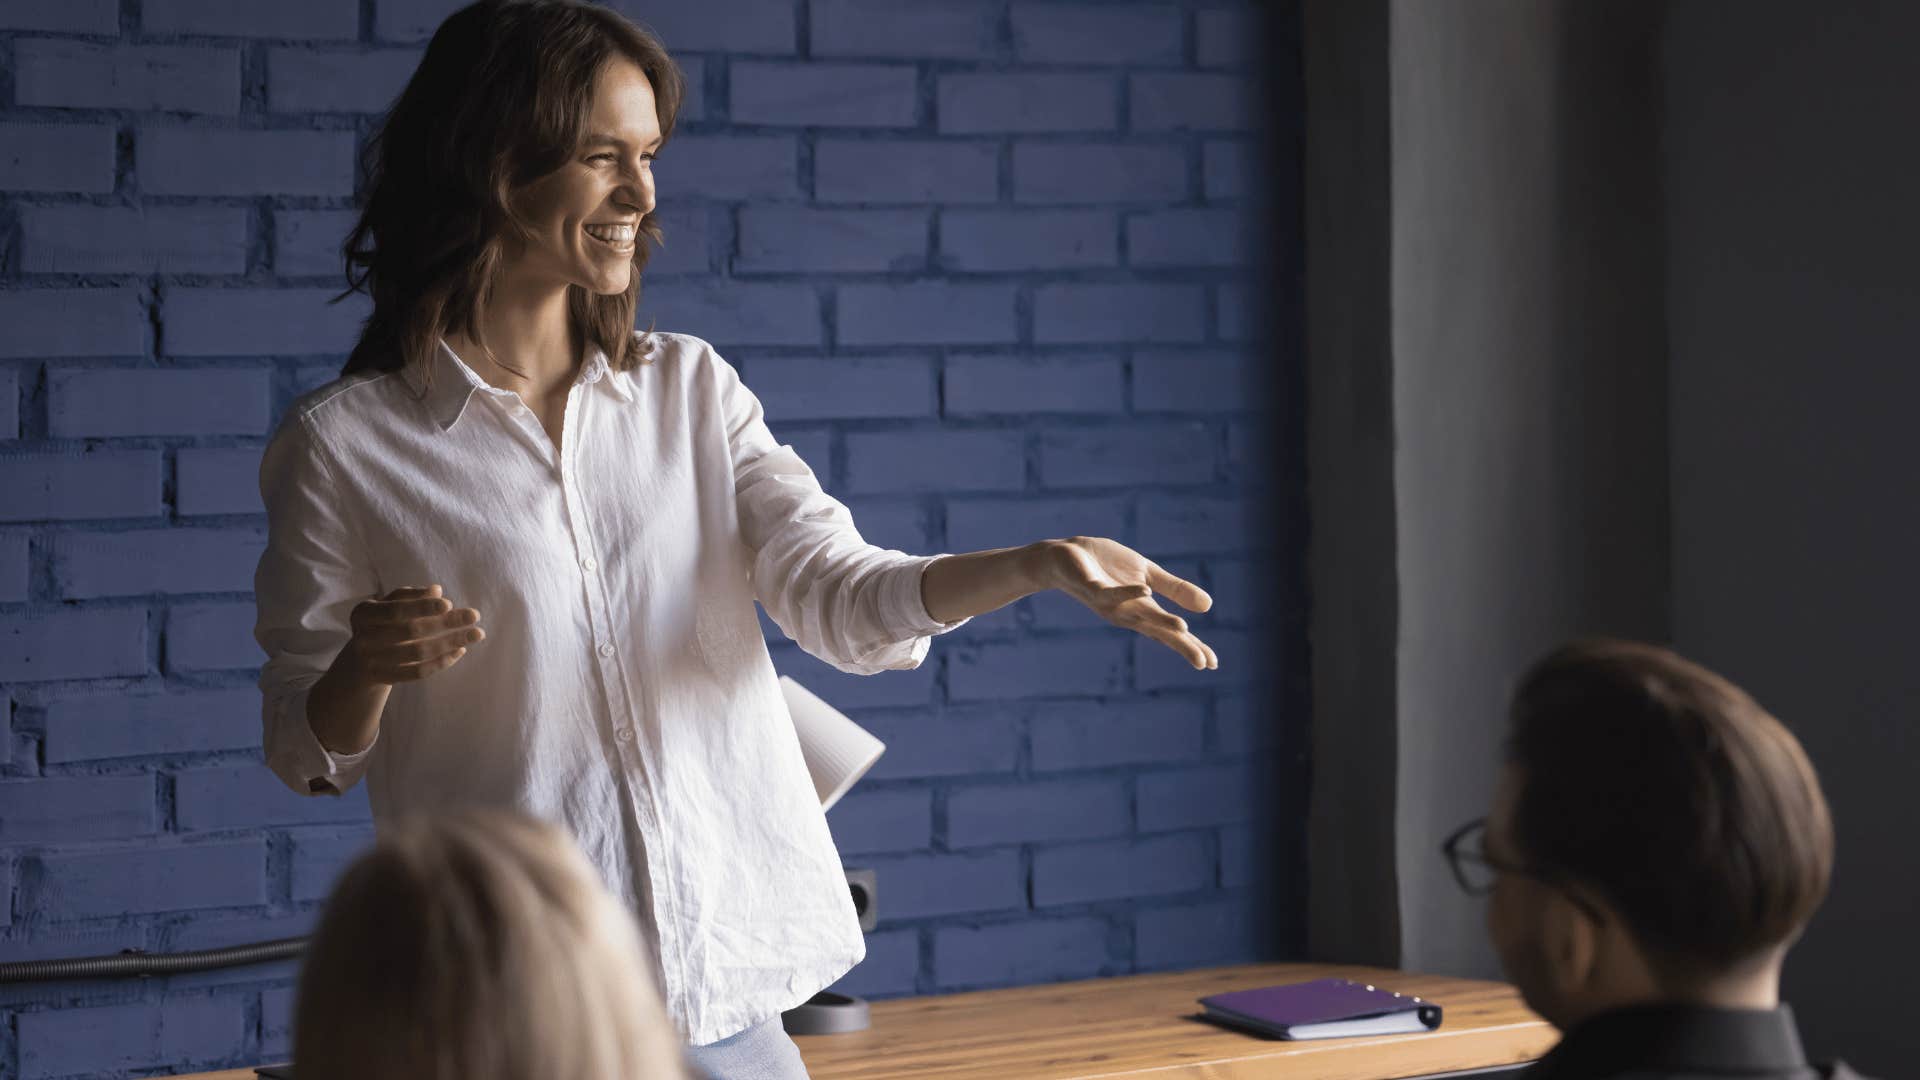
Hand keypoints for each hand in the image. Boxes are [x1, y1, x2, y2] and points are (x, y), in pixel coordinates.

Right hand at [339, 584, 484, 685]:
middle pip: (410, 631)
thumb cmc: (379, 627)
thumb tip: (436, 590)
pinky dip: (442, 662)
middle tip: (474, 615)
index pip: (396, 609)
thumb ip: (409, 597)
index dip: (422, 606)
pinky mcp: (384, 679)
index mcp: (363, 614)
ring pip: (418, 652)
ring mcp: (372, 661)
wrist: (357, 665)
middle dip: (445, 623)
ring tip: (476, 633)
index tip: (449, 603)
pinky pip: (418, 672)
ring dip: (451, 642)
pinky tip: (460, 650)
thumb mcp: (387, 608)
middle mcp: (363, 638)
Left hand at [1034, 537, 1217, 669]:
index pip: (1171, 633)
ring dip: (1159, 622)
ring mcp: (1109, 603)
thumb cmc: (1105, 567)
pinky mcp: (1092, 588)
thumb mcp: (1146, 574)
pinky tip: (1144, 590)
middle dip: (1180, 645)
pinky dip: (1126, 593)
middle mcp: (1127, 613)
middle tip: (1203, 661)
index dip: (1191, 647)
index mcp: (1142, 610)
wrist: (1064, 555)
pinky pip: (1110, 593)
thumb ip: (1174, 589)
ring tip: (1184, 628)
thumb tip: (1208, 606)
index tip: (1212, 663)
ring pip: (1137, 616)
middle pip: (1158, 632)